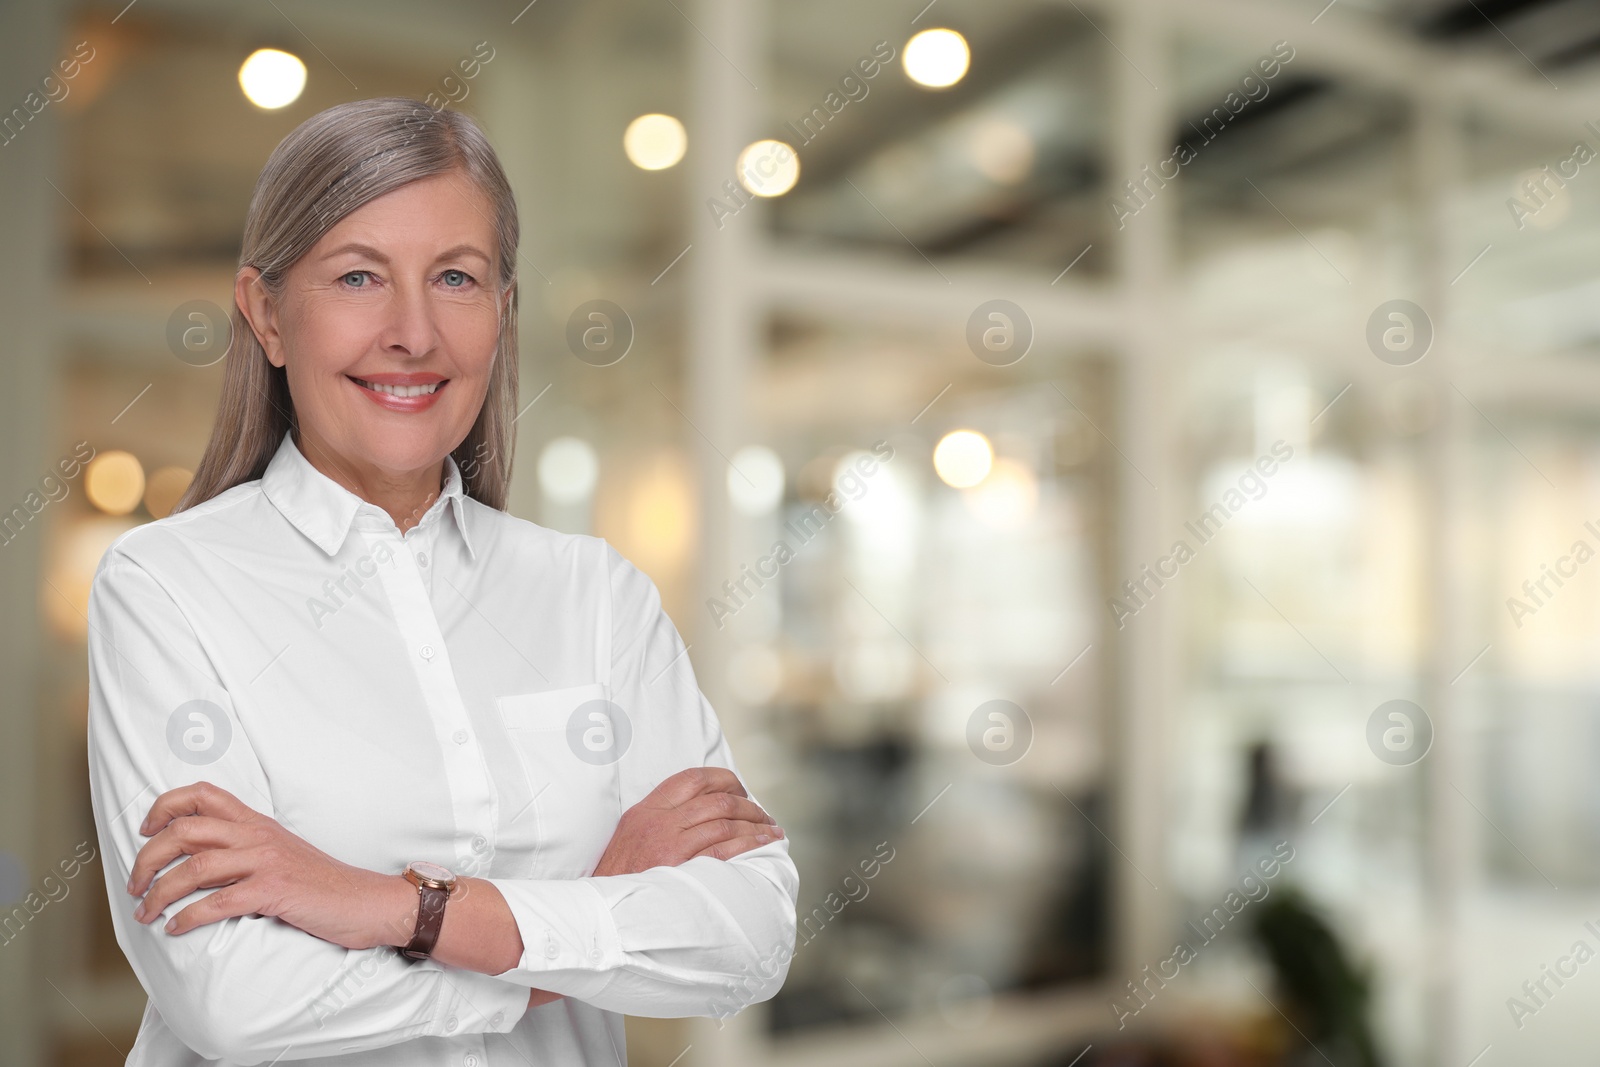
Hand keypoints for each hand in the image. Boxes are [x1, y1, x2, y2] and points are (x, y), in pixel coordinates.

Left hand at [126, 782, 395, 949]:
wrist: (365, 901)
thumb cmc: (320, 883)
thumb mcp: (280, 852)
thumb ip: (244, 847)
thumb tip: (197, 859)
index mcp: (256, 822)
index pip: (202, 794)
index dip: (164, 807)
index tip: (145, 831)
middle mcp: (257, 836)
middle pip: (185, 830)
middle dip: (147, 858)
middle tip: (135, 885)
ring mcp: (266, 862)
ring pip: (194, 867)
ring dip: (159, 892)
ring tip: (146, 912)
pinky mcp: (274, 891)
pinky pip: (218, 903)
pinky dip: (188, 918)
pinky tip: (175, 928)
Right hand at [592, 767, 781, 877]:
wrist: (601, 913)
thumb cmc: (619, 879)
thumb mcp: (631, 836)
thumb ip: (661, 820)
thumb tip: (701, 812)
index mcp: (647, 809)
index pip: (692, 778)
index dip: (724, 779)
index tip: (741, 790)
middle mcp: (658, 821)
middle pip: (716, 799)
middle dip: (748, 804)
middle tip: (763, 815)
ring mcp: (667, 843)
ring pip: (724, 821)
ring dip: (755, 824)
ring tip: (771, 832)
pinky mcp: (678, 868)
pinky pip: (723, 850)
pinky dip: (748, 845)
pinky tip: (762, 846)